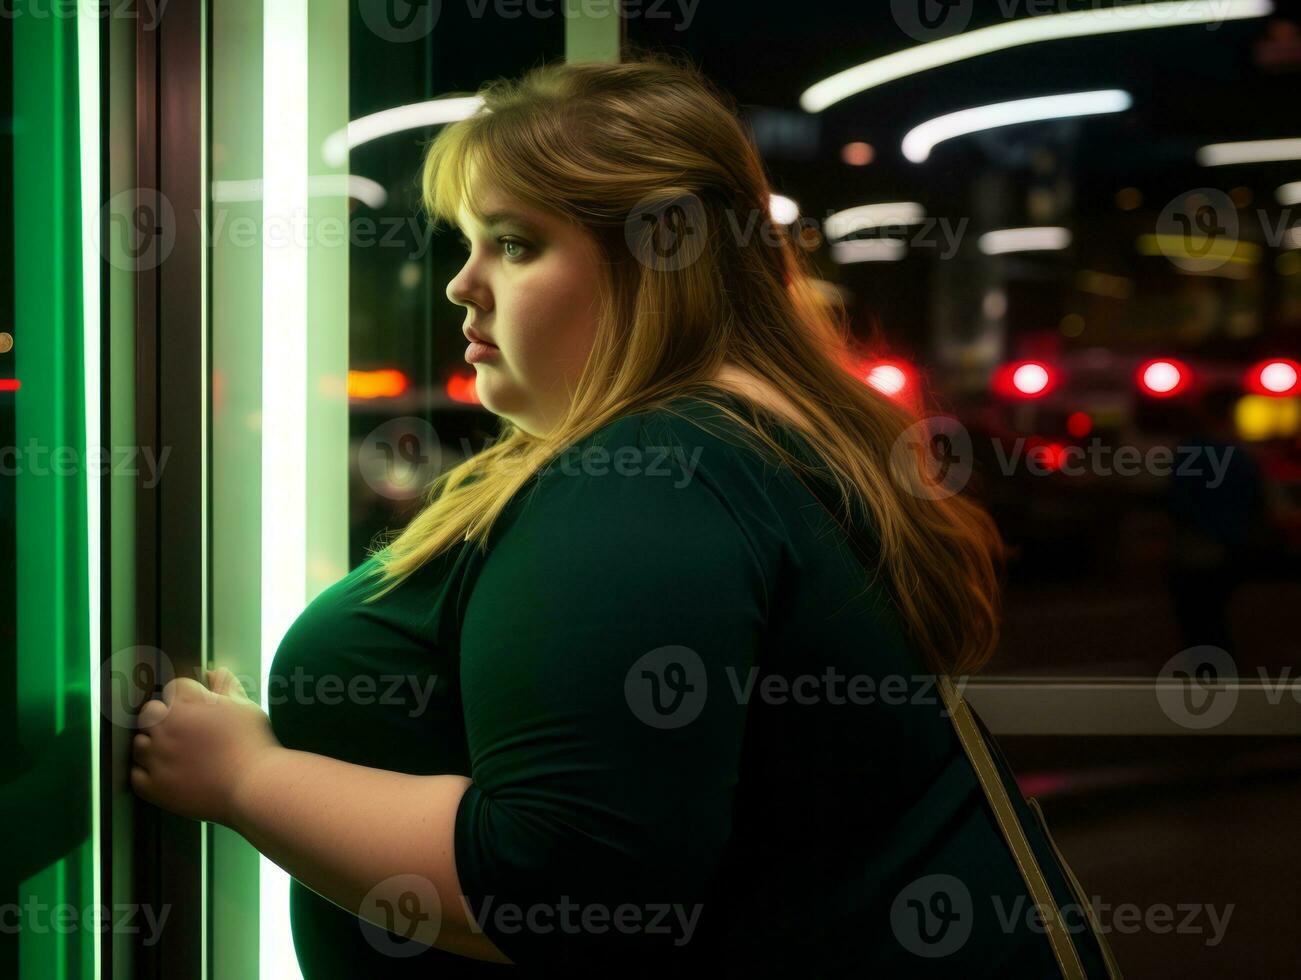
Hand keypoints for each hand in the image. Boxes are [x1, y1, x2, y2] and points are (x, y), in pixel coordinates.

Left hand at [131, 667, 281, 828]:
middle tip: (186, 729)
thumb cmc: (252, 744)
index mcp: (184, 705)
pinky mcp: (154, 787)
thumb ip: (225, 685)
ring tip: (177, 753)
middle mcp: (164, 729)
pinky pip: (135, 775)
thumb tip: (214, 672)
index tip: (199, 707)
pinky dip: (146, 772)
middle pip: (149, 712)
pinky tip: (166, 772)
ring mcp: (156, 759)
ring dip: (152, 744)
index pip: (174, 688)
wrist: (253, 786)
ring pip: (139, 743)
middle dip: (164, 716)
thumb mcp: (244, 706)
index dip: (188, 696)